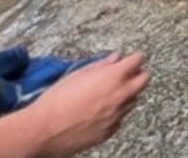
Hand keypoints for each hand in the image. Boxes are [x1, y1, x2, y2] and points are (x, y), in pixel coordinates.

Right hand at [25, 52, 148, 155]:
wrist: (43, 130)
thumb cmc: (56, 100)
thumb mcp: (77, 74)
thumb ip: (101, 65)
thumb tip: (116, 58)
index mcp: (113, 77)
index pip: (138, 59)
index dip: (133, 58)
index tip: (130, 60)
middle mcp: (120, 95)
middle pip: (144, 79)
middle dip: (136, 75)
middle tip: (123, 76)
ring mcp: (117, 115)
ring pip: (133, 100)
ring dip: (125, 95)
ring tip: (103, 97)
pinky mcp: (111, 130)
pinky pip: (120, 118)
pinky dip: (114, 113)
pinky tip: (97, 112)